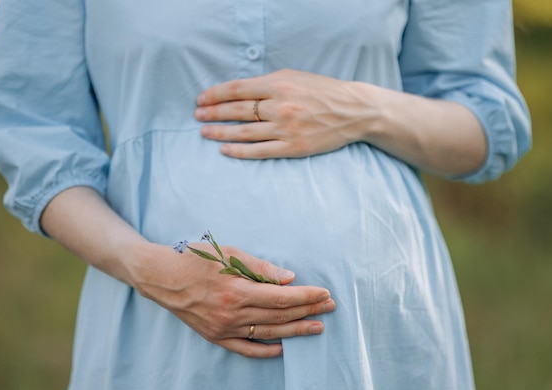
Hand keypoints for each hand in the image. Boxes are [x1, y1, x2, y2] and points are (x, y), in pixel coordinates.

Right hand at [128, 242, 335, 357]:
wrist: (159, 276)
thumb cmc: (193, 259)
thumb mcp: (227, 254)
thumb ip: (260, 268)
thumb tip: (289, 279)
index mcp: (236, 291)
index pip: (281, 298)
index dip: (306, 296)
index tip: (325, 293)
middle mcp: (231, 314)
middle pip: (279, 316)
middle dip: (308, 311)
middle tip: (329, 307)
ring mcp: (222, 328)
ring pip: (267, 333)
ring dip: (295, 330)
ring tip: (317, 327)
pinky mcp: (214, 336)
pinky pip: (245, 348)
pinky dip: (265, 350)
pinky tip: (282, 348)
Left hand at [195, 69, 382, 158]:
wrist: (353, 111)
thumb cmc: (322, 92)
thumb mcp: (294, 77)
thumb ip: (267, 84)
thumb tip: (238, 92)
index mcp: (279, 84)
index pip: (237, 89)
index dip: (215, 94)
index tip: (201, 99)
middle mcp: (280, 106)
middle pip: (237, 111)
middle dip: (213, 113)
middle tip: (197, 116)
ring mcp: (286, 129)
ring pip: (244, 132)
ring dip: (220, 132)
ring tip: (204, 132)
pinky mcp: (292, 147)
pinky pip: (259, 150)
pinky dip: (239, 150)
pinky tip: (225, 150)